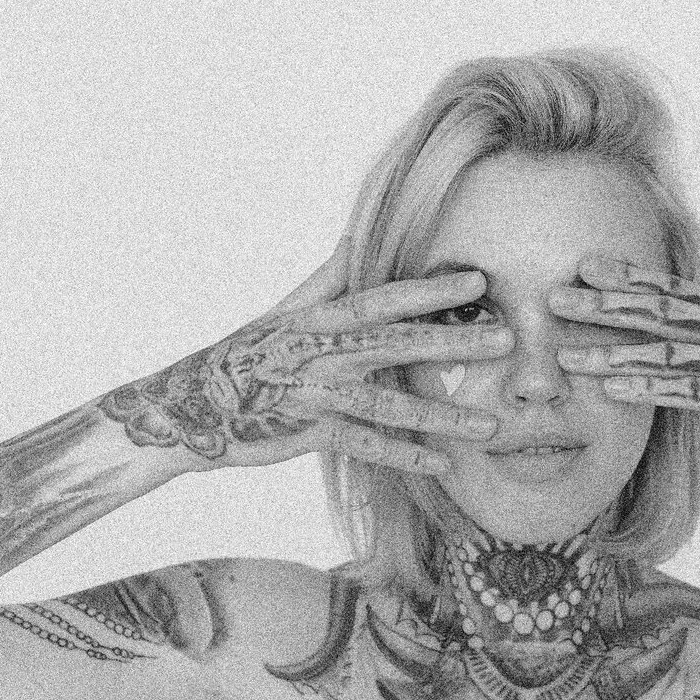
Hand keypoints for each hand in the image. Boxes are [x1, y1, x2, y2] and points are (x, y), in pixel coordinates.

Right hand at [98, 234, 513, 474]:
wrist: (193, 405)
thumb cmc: (252, 352)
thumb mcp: (288, 308)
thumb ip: (331, 276)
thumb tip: (361, 234)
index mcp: (319, 316)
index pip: (383, 297)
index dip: (430, 288)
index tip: (477, 281)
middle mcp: (321, 352)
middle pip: (396, 344)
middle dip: (453, 340)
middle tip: (507, 339)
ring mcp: (315, 394)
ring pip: (388, 403)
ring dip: (442, 415)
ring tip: (491, 425)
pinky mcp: (308, 434)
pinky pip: (364, 447)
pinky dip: (403, 456)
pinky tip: (443, 465)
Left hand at [549, 256, 699, 480]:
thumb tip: (697, 348)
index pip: (677, 290)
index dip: (629, 276)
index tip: (583, 263)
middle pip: (662, 312)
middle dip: (605, 304)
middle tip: (553, 294)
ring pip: (668, 352)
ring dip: (613, 349)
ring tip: (564, 350)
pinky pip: (694, 393)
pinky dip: (650, 388)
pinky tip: (611, 388)